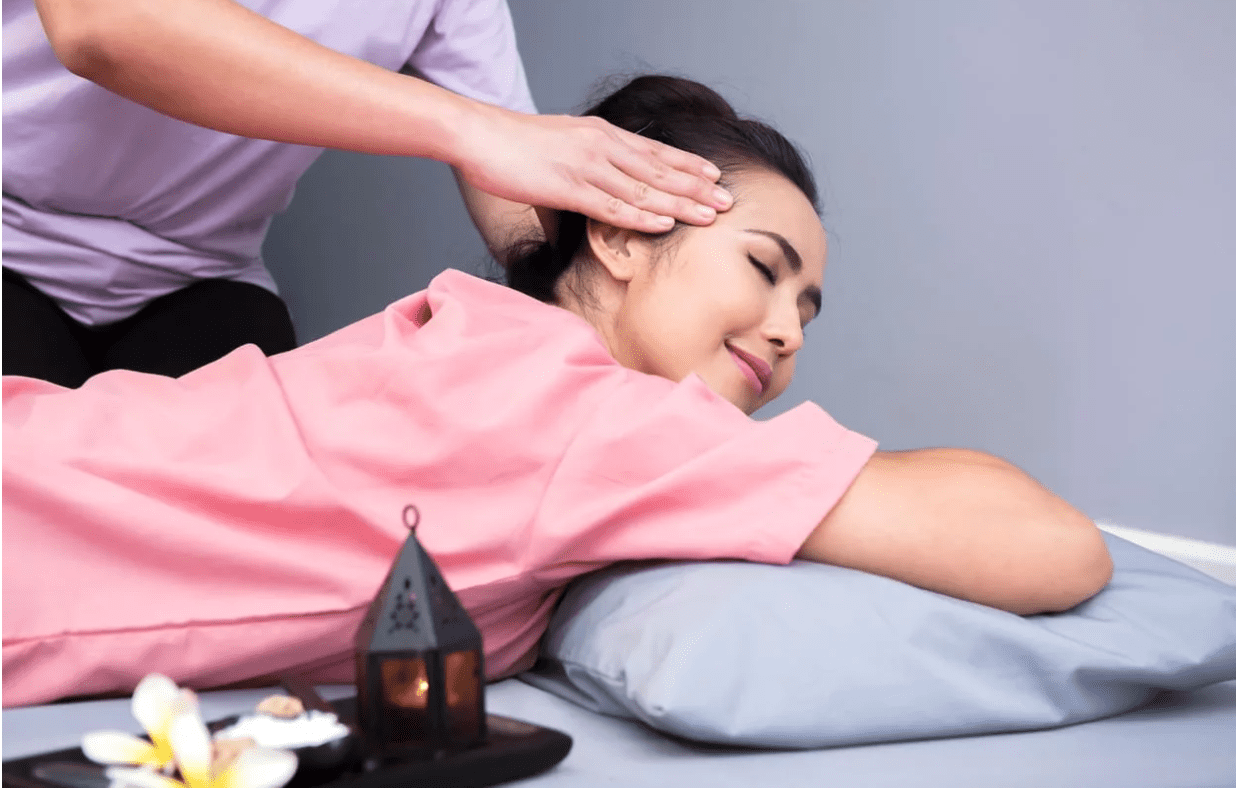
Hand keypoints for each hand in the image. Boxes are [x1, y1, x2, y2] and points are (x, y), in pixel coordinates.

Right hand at [453, 105, 733, 234]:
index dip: (688, 164)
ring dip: (680, 203)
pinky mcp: (567, 187)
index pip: (655, 150)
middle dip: (697, 187)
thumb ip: (585, 163)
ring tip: (711, 215)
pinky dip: (642, 215)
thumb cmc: (514, 145)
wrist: (479, 135)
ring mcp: (586, 167)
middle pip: (659, 169)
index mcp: (601, 134)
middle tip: (729, 201)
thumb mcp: (560, 144)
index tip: (715, 176)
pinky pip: (612, 206)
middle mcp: (601, 147)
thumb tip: (596, 187)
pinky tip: (665, 223)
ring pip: (644, 188)